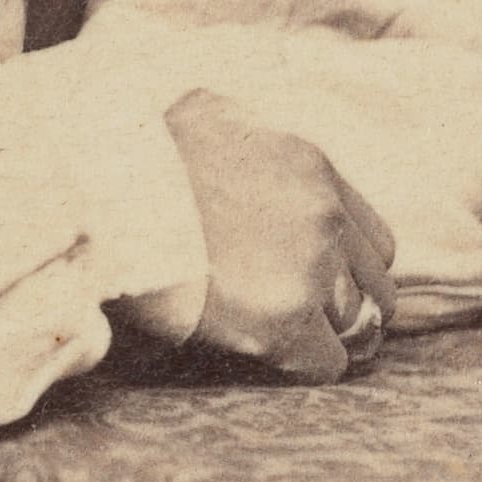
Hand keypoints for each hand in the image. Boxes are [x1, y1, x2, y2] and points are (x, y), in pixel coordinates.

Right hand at [163, 95, 396, 381]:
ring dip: (329, 337)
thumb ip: (246, 132)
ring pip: (356, 325)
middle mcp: (324, 219)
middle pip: (376, 285)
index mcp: (312, 169)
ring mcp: (308, 270)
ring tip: (297, 345)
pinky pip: (325, 362)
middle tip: (320, 324)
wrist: (105, 195)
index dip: (349, 267)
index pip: (372, 237)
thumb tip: (236, 131)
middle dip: (350, 306)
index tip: (327, 283)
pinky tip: (275, 357)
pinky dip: (307, 365)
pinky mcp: (282, 320)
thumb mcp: (210, 115)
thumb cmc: (139, 157)